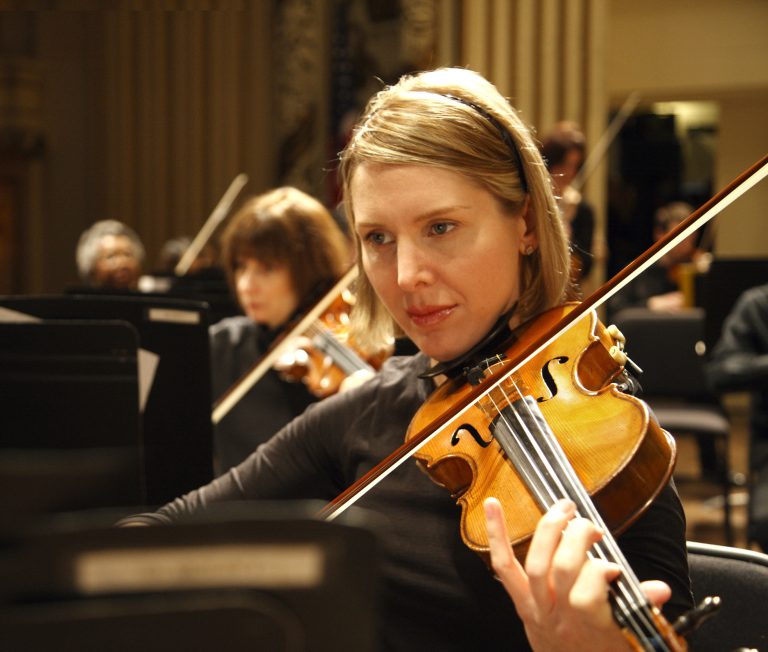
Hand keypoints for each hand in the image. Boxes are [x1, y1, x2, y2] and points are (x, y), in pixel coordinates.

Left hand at [484, 497, 670, 651]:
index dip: (599, 572)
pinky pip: (503, 565)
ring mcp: (535, 609)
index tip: (614, 568)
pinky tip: (492, 506)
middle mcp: (559, 618)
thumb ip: (642, 608)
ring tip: (564, 508)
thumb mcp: (632, 636)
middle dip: (577, 538)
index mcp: (590, 628)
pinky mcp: (519, 602)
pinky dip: (496, 534)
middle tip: (590, 526)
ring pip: (534, 564)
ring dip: (548, 529)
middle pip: (560, 570)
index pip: (587, 594)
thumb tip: (659, 589)